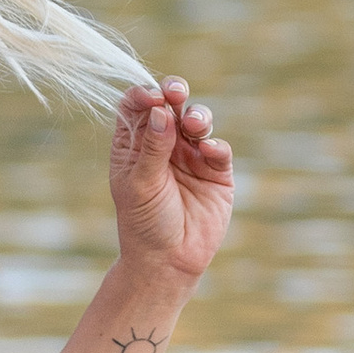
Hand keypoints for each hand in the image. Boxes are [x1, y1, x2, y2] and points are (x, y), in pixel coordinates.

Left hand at [109, 76, 233, 283]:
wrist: (169, 262)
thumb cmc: (144, 224)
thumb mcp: (140, 184)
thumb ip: (152, 147)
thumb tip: (160, 110)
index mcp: (134, 143)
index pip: (136, 105)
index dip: (143, 94)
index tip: (150, 97)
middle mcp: (163, 143)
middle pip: (169, 104)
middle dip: (173, 91)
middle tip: (175, 91)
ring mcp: (191, 155)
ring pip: (197, 120)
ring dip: (196, 115)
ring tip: (193, 124)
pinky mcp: (216, 171)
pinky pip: (219, 149)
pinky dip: (215, 145)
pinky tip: (208, 151)